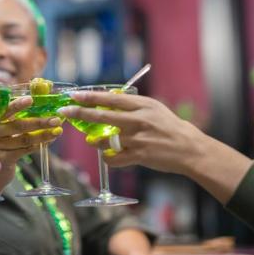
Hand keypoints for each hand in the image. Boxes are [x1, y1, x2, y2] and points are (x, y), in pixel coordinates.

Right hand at [0, 96, 62, 192]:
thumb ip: (14, 117)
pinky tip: (48, 141)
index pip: (5, 110)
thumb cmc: (0, 144)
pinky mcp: (4, 159)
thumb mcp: (2, 129)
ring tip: (57, 131)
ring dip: (43, 135)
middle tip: (56, 119)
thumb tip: (37, 100)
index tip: (31, 99)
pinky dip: (38, 145)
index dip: (17, 105)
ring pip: (25, 139)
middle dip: (39, 122)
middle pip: (18, 125)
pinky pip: (25, 150)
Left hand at [58, 92, 204, 174]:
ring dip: (94, 141)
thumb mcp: (153, 108)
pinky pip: (114, 159)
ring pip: (105, 140)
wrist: (189, 148)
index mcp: (142, 105)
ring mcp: (138, 139)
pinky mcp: (139, 156)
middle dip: (80, 113)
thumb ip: (132, 104)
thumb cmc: (170, 126)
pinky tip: (108, 157)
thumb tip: (107, 99)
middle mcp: (138, 120)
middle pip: (102, 116)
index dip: (90, 97)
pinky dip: (108, 158)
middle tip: (64, 111)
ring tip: (92, 141)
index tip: (74, 95)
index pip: (110, 99)